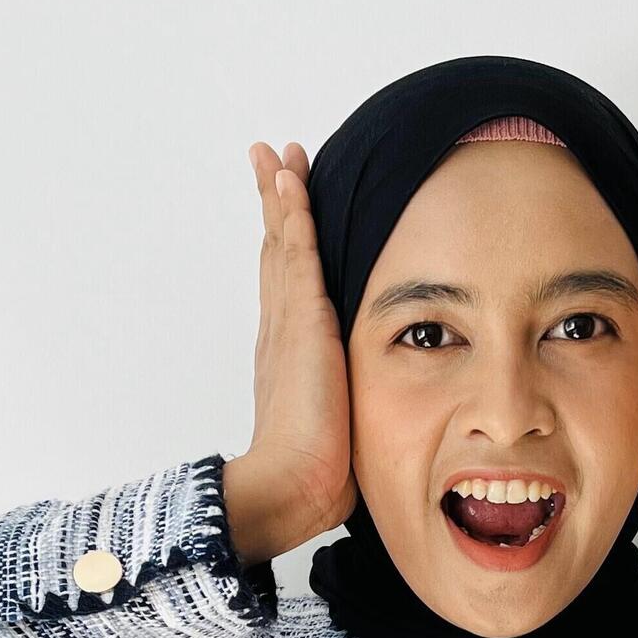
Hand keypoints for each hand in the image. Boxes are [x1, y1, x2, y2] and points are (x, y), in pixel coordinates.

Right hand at [223, 142, 355, 566]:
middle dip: (274, 205)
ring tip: (273, 155)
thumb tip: (368, 422)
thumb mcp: (339, 426)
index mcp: (289, 353)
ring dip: (279, 194)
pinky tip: (290, 178)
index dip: (285, 244)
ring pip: (282, 240)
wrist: (293, 482)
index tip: (285, 209)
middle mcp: (281, 329)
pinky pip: (296, 249)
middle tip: (268, 162)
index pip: (287, 284)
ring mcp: (287, 320)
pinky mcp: (301, 318)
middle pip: (276, 250)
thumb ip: (347, 410)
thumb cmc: (317, 472)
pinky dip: (292, 211)